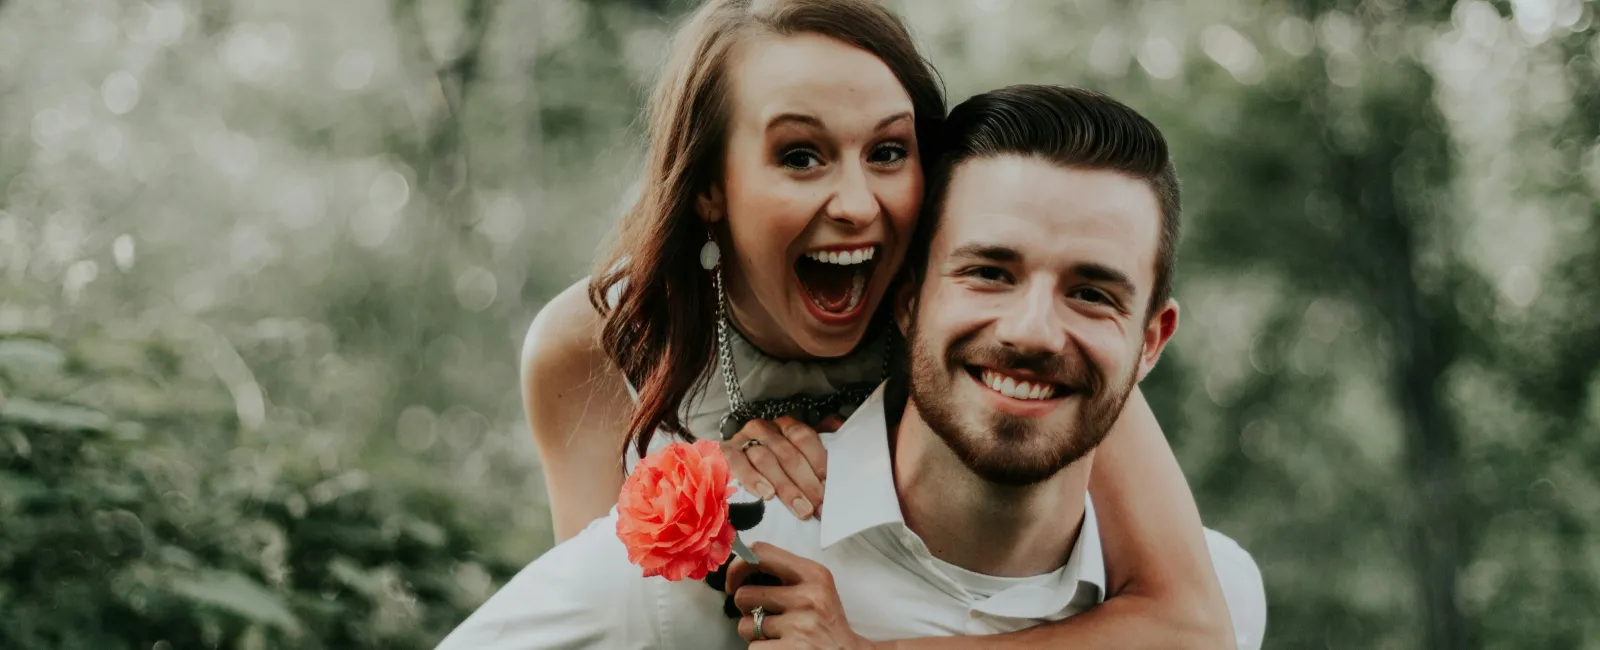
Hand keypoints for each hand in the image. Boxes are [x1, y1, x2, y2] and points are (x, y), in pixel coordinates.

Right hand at [720, 414, 844, 519]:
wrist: (730, 468)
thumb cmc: (772, 469)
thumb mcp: (796, 459)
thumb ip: (816, 454)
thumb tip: (841, 443)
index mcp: (786, 427)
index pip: (805, 438)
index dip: (818, 462)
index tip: (829, 488)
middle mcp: (765, 429)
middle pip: (788, 453)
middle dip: (805, 483)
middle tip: (817, 507)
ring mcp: (744, 439)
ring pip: (766, 459)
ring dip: (785, 486)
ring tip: (799, 508)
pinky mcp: (726, 452)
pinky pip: (738, 463)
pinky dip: (753, 479)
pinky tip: (766, 494)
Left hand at [727, 542, 875, 648]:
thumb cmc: (826, 621)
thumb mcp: (817, 587)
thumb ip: (786, 574)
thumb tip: (740, 568)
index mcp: (813, 574)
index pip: (760, 553)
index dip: (737, 567)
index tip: (734, 583)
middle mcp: (807, 597)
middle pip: (745, 595)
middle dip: (746, 609)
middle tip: (762, 615)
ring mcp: (799, 626)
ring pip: (744, 626)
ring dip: (753, 633)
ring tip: (775, 635)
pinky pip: (753, 648)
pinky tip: (780, 648)